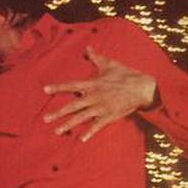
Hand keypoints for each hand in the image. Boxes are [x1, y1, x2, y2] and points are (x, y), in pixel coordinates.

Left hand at [42, 46, 157, 140]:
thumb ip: (96, 57)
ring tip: (57, 131)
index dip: (58, 87)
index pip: (71, 85)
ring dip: (68, 124)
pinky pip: (97, 126)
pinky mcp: (109, 116)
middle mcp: (94, 96)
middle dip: (58, 113)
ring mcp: (101, 107)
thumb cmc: (125, 74)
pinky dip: (89, 132)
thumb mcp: (109, 64)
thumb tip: (88, 47)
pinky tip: (81, 139)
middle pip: (73, 105)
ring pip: (82, 117)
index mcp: (92, 84)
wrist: (142, 87)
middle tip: (45, 119)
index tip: (45, 90)